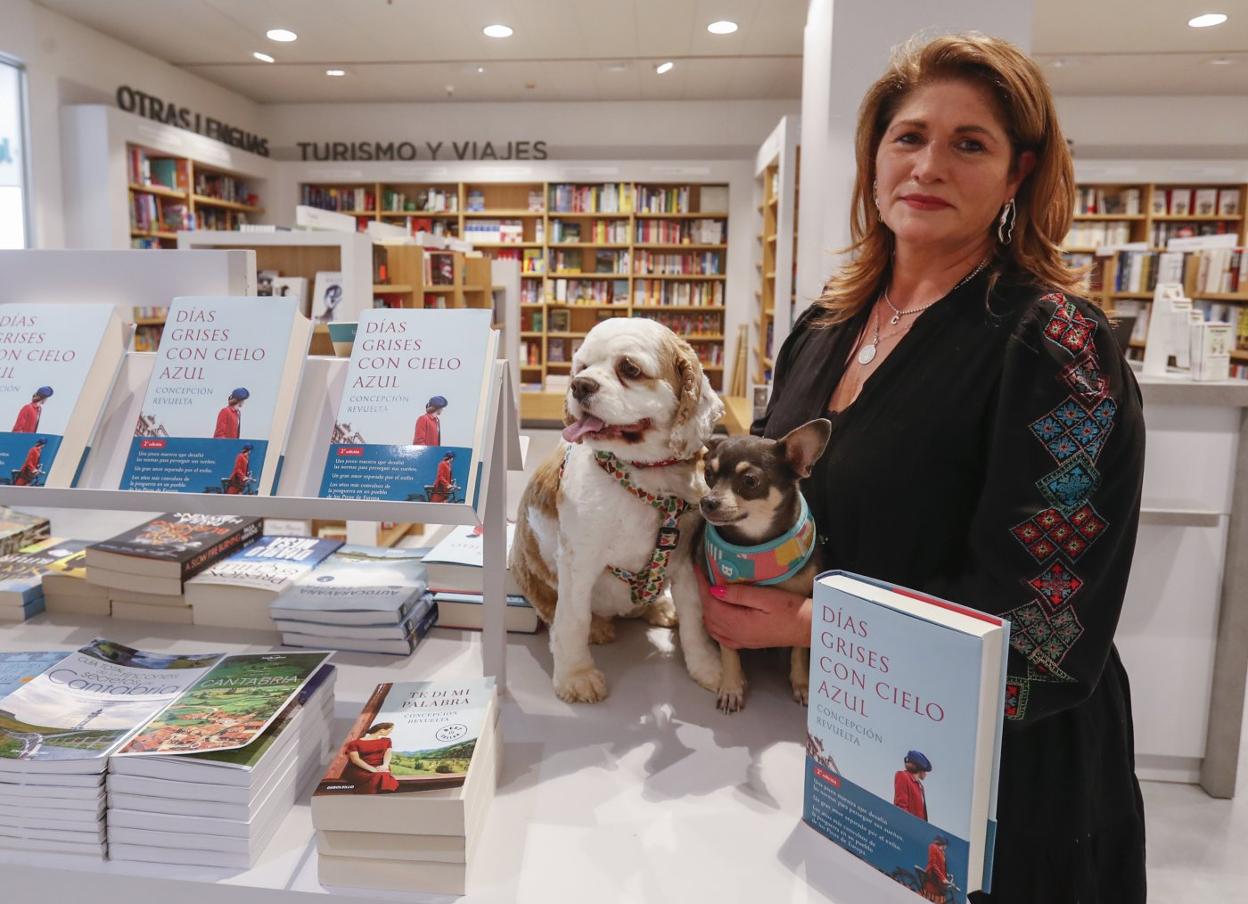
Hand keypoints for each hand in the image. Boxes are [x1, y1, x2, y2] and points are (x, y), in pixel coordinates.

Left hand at [696, 566, 811, 649]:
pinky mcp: (747, 643)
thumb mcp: (766, 597)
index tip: (698, 568)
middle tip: (704, 575)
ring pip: (712, 626)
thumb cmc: (792, 610)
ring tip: (709, 590)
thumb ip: (739, 594)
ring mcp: (741, 641)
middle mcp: (736, 635)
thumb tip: (715, 589)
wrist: (809, 629)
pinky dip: (713, 624)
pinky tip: (716, 614)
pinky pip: (721, 636)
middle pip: (709, 614)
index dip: (702, 584)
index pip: (711, 602)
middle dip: (703, 594)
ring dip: (707, 608)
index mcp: (738, 623)